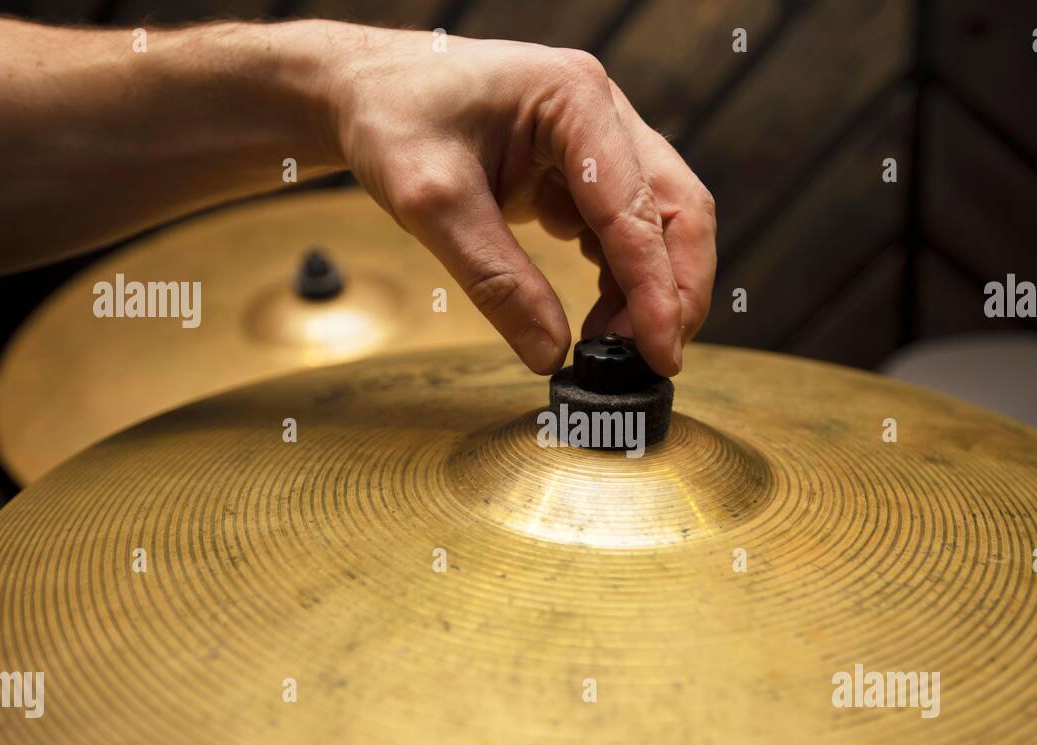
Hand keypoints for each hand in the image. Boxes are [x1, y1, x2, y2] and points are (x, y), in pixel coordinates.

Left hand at [317, 26, 716, 375]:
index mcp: (575, 98)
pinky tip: (599, 318)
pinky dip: (622, 279)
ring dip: (650, 289)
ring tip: (613, 346)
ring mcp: (598, 137)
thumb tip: (552, 354)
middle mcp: (601, 110)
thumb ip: (496, 281)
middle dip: (675, 290)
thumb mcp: (432, 205)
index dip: (657, 289)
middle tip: (655, 360)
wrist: (360, 92)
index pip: (638, 209)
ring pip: (659, 223)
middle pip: (676, 209)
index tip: (662, 354)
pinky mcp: (582, 168)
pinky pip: (623, 229)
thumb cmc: (390, 120)